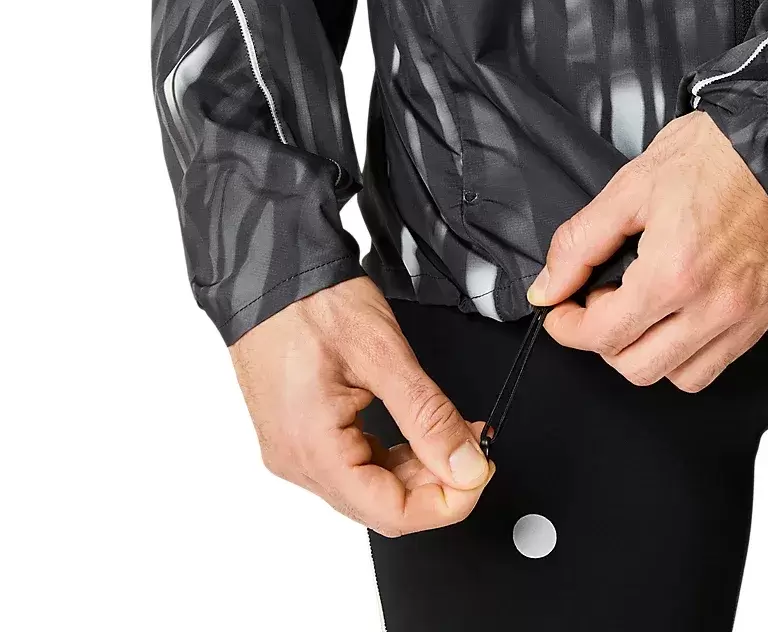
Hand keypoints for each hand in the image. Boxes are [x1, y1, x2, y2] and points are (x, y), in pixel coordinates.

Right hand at [229, 277, 493, 536]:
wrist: (271, 272)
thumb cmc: (312, 303)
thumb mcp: (384, 356)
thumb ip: (429, 418)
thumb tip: (466, 466)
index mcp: (312, 449)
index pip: (392, 513)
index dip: (447, 502)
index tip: (479, 471)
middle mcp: (297, 460)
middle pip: (382, 505)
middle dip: (438, 483)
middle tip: (474, 446)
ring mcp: (295, 449)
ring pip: (371, 487)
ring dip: (418, 468)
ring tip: (452, 432)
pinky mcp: (301, 434)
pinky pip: (354, 464)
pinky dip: (393, 454)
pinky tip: (418, 431)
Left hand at [528, 110, 767, 391]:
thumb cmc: (712, 156)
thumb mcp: (629, 188)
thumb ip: (580, 245)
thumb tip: (547, 290)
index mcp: (673, 274)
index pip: (603, 335)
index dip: (567, 327)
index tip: (560, 310)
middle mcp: (714, 307)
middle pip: (637, 368)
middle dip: (604, 341)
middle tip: (601, 302)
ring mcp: (746, 316)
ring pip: (680, 377)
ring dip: (648, 353)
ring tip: (643, 310)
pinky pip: (719, 362)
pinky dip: (688, 352)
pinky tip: (677, 314)